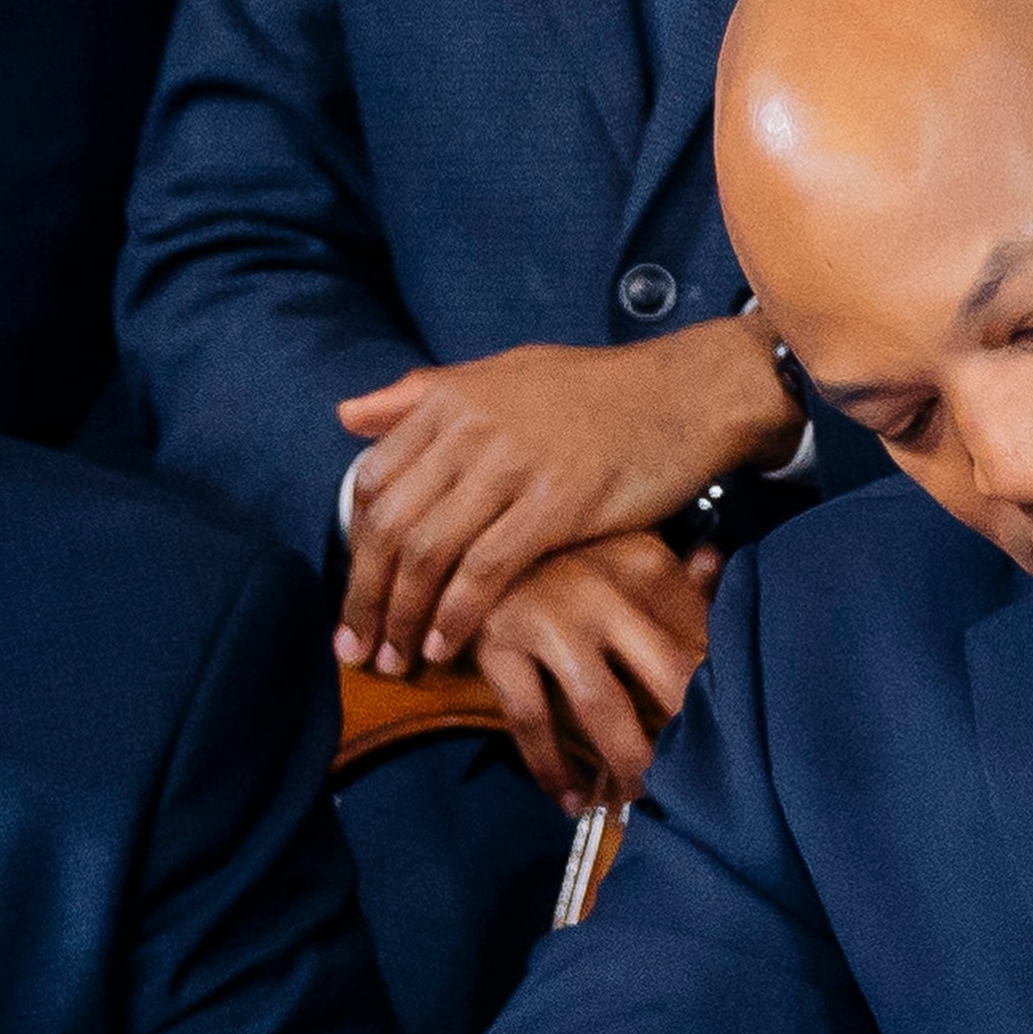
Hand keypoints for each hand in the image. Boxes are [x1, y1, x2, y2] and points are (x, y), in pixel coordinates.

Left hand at [333, 325, 794, 673]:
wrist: (686, 394)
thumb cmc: (596, 391)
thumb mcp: (502, 374)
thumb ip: (421, 396)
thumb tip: (346, 416)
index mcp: (452, 398)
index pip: (373, 482)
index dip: (354, 550)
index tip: (353, 597)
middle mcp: (472, 428)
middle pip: (390, 525)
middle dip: (365, 597)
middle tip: (356, 648)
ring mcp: (513, 465)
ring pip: (429, 552)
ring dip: (403, 617)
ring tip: (395, 659)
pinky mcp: (557, 504)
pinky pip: (486, 570)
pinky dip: (457, 615)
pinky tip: (446, 646)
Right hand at [474, 531, 721, 809]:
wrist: (467, 541)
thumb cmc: (562, 559)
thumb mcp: (623, 556)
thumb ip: (677, 576)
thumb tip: (717, 567)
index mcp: (646, 563)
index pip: (702, 638)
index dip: (720, 694)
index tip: (728, 736)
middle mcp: (603, 586)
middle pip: (668, 674)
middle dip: (689, 737)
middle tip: (700, 782)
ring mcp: (548, 615)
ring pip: (602, 707)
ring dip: (625, 764)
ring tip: (638, 801)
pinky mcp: (497, 643)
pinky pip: (532, 721)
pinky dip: (554, 769)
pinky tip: (573, 800)